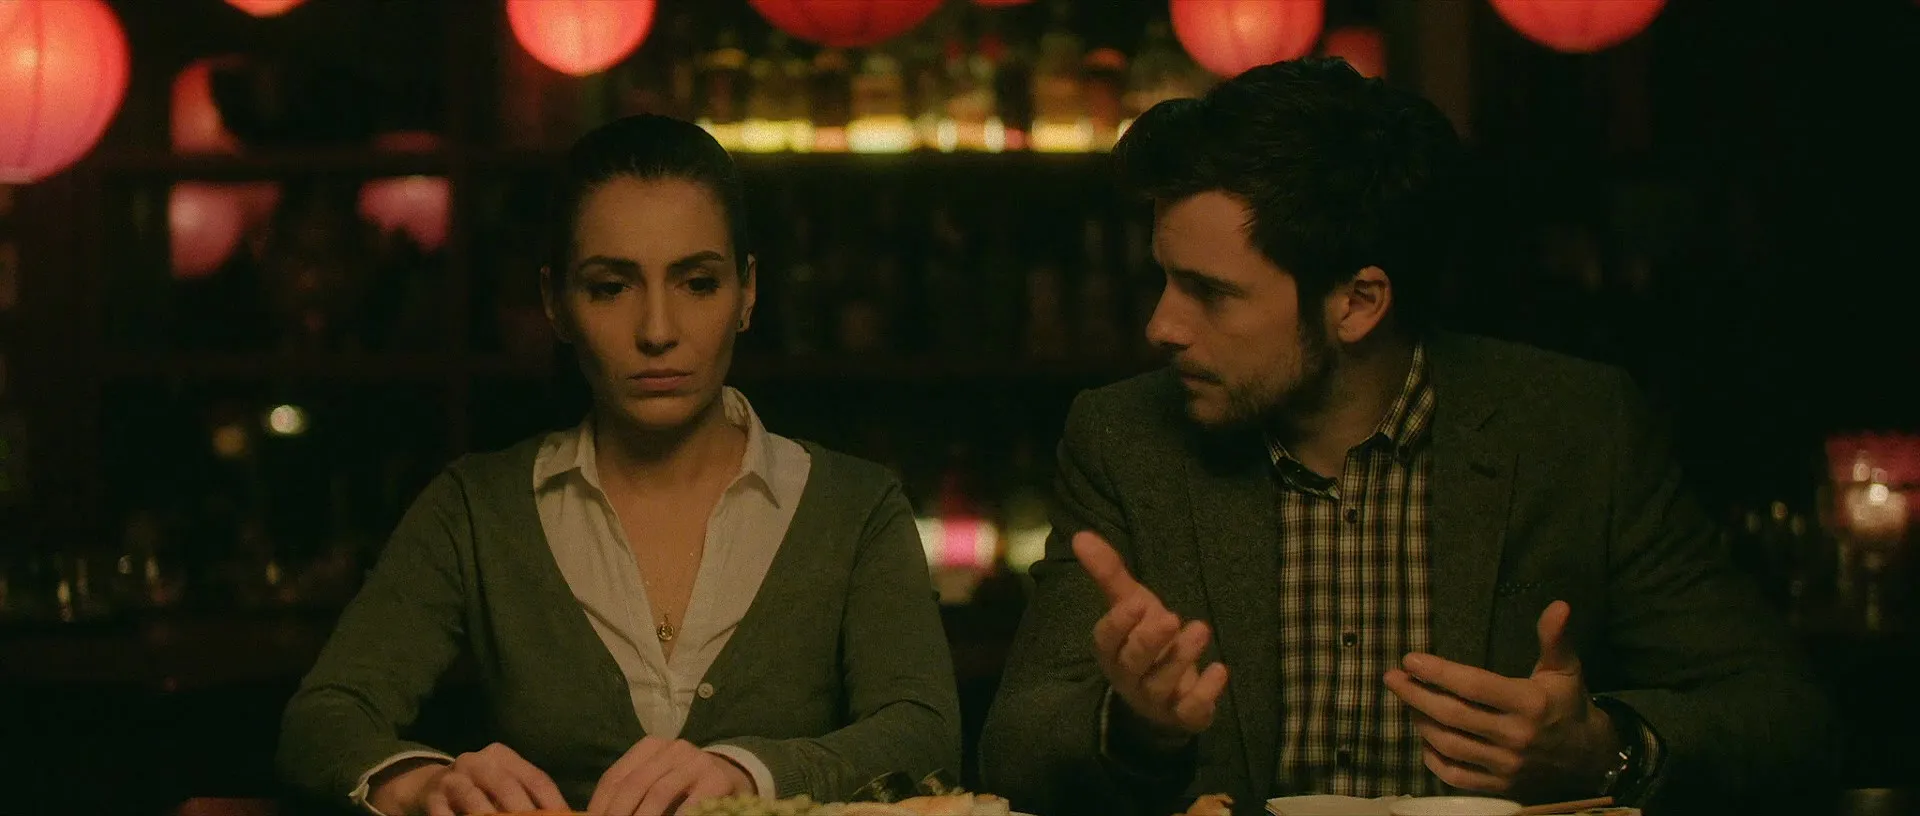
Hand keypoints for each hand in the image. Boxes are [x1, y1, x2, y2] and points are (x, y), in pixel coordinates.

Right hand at [370, 743, 566, 815]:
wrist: (429, 786)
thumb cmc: (479, 789)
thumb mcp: (503, 784)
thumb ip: (526, 797)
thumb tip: (558, 813)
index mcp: (503, 756)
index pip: (535, 778)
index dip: (552, 801)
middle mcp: (477, 761)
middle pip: (506, 786)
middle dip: (523, 811)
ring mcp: (452, 777)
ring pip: (473, 797)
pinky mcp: (432, 796)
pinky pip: (443, 811)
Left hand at [587, 737, 752, 815]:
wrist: (731, 777)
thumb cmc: (683, 784)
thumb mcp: (655, 778)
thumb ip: (631, 792)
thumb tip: (595, 814)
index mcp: (650, 746)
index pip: (615, 777)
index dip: (600, 804)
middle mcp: (672, 748)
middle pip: (633, 784)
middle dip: (618, 813)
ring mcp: (696, 762)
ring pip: (658, 793)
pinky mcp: (715, 780)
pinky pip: (688, 805)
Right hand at [1075, 531, 1229, 743]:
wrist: (1166, 694)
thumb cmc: (1144, 639)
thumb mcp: (1130, 604)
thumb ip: (1109, 573)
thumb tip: (1080, 535)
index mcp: (1112, 650)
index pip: (1107, 640)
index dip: (1119, 623)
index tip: (1136, 602)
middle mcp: (1129, 677)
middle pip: (1132, 663)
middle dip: (1150, 641)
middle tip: (1171, 617)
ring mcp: (1155, 699)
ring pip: (1162, 684)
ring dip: (1182, 658)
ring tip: (1201, 629)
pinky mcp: (1183, 716)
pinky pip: (1190, 711)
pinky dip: (1205, 693)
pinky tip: (1220, 670)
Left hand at [1384, 601, 1619, 799]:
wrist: (1590, 758)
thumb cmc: (1569, 705)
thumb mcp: (1566, 669)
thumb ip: (1555, 638)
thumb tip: (1559, 605)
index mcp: (1529, 703)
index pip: (1474, 686)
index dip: (1438, 672)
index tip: (1410, 659)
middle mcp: (1516, 737)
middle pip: (1453, 716)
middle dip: (1416, 695)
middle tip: (1392, 679)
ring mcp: (1506, 766)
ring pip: (1450, 745)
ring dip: (1421, 722)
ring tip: (1407, 702)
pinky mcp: (1501, 787)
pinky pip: (1457, 776)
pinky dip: (1434, 759)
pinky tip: (1425, 739)